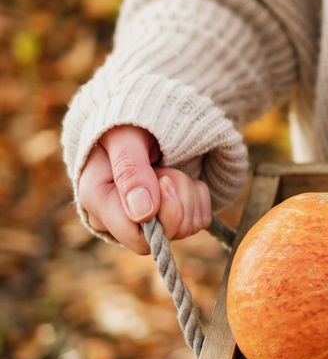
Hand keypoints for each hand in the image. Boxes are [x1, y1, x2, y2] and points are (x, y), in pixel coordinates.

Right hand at [78, 125, 211, 254]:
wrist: (140, 121)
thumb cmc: (127, 125)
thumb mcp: (125, 138)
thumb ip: (130, 171)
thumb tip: (142, 214)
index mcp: (97, 200)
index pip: (136, 237)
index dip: (160, 215)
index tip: (164, 178)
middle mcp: (118, 218)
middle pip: (164, 236)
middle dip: (177, 201)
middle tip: (168, 171)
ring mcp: (145, 222)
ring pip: (185, 227)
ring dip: (187, 193)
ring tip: (169, 170)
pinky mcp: (169, 218)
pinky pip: (199, 220)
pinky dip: (198, 196)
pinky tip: (181, 177)